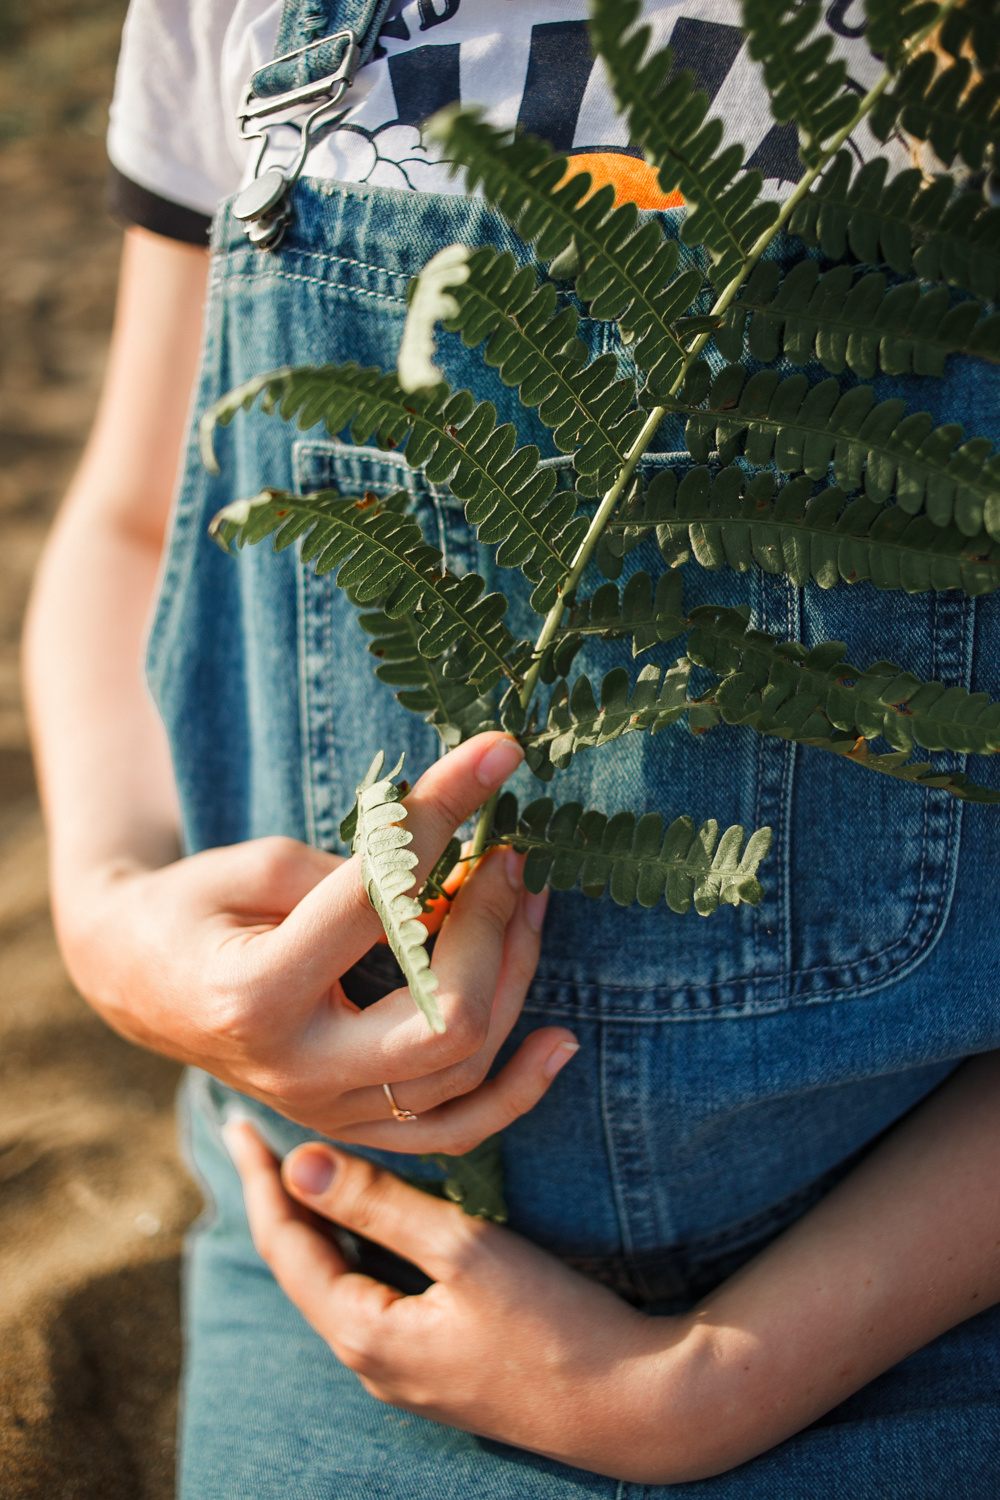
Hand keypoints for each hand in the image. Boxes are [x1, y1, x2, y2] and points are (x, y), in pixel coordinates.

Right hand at [62, 732, 578, 1148]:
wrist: (138, 985)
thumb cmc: (193, 909)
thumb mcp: (255, 866)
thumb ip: (357, 869)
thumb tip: (464, 853)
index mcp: (257, 995)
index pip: (379, 903)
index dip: (444, 820)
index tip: (496, 758)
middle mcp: (297, 1070)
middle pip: (446, 1016)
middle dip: (493, 927)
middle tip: (507, 857)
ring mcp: (328, 1111)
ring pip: (463, 1068)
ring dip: (516, 977)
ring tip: (529, 902)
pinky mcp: (353, 1126)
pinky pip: (455, 1130)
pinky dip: (516, 1091)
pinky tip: (561, 1041)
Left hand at [225, 1122, 674, 1482]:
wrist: (636, 1406)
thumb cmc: (554, 1325)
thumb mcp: (464, 1250)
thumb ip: (379, 1205)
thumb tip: (297, 1162)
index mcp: (364, 1333)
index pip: (285, 1245)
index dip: (259, 1180)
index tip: (237, 1124)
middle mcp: (371, 1360)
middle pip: (301, 1265)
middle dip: (276, 1198)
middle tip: (253, 1136)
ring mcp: (404, 1369)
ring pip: (335, 1281)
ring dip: (314, 1223)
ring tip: (295, 1168)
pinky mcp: (439, 1365)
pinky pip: (370, 1296)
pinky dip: (352, 1246)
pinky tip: (362, 1222)